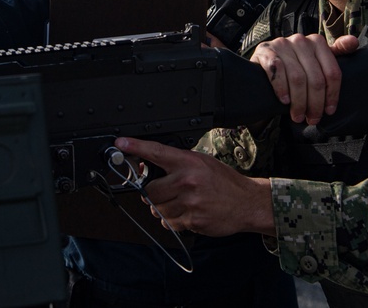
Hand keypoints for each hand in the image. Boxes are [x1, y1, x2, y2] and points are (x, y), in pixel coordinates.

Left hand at [114, 137, 274, 237]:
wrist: (247, 202)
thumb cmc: (224, 182)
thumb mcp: (202, 162)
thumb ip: (178, 163)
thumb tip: (149, 166)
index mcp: (189, 162)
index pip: (156, 152)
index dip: (135, 147)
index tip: (120, 144)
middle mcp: (187, 181)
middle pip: (150, 190)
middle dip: (153, 193)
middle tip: (166, 191)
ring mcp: (189, 202)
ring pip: (157, 209)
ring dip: (163, 208)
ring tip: (180, 202)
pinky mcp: (192, 221)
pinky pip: (168, 223)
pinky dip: (172, 220)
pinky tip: (185, 213)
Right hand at [250, 33, 358, 124]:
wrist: (264, 62)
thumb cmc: (296, 64)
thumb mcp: (317, 59)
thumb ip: (337, 51)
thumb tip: (354, 42)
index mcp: (318, 42)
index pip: (332, 72)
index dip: (332, 95)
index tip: (329, 111)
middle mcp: (301, 40)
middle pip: (316, 79)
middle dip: (315, 103)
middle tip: (312, 118)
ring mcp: (282, 44)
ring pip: (298, 78)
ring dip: (299, 102)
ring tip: (298, 115)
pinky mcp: (265, 51)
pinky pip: (277, 72)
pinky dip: (282, 89)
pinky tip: (284, 101)